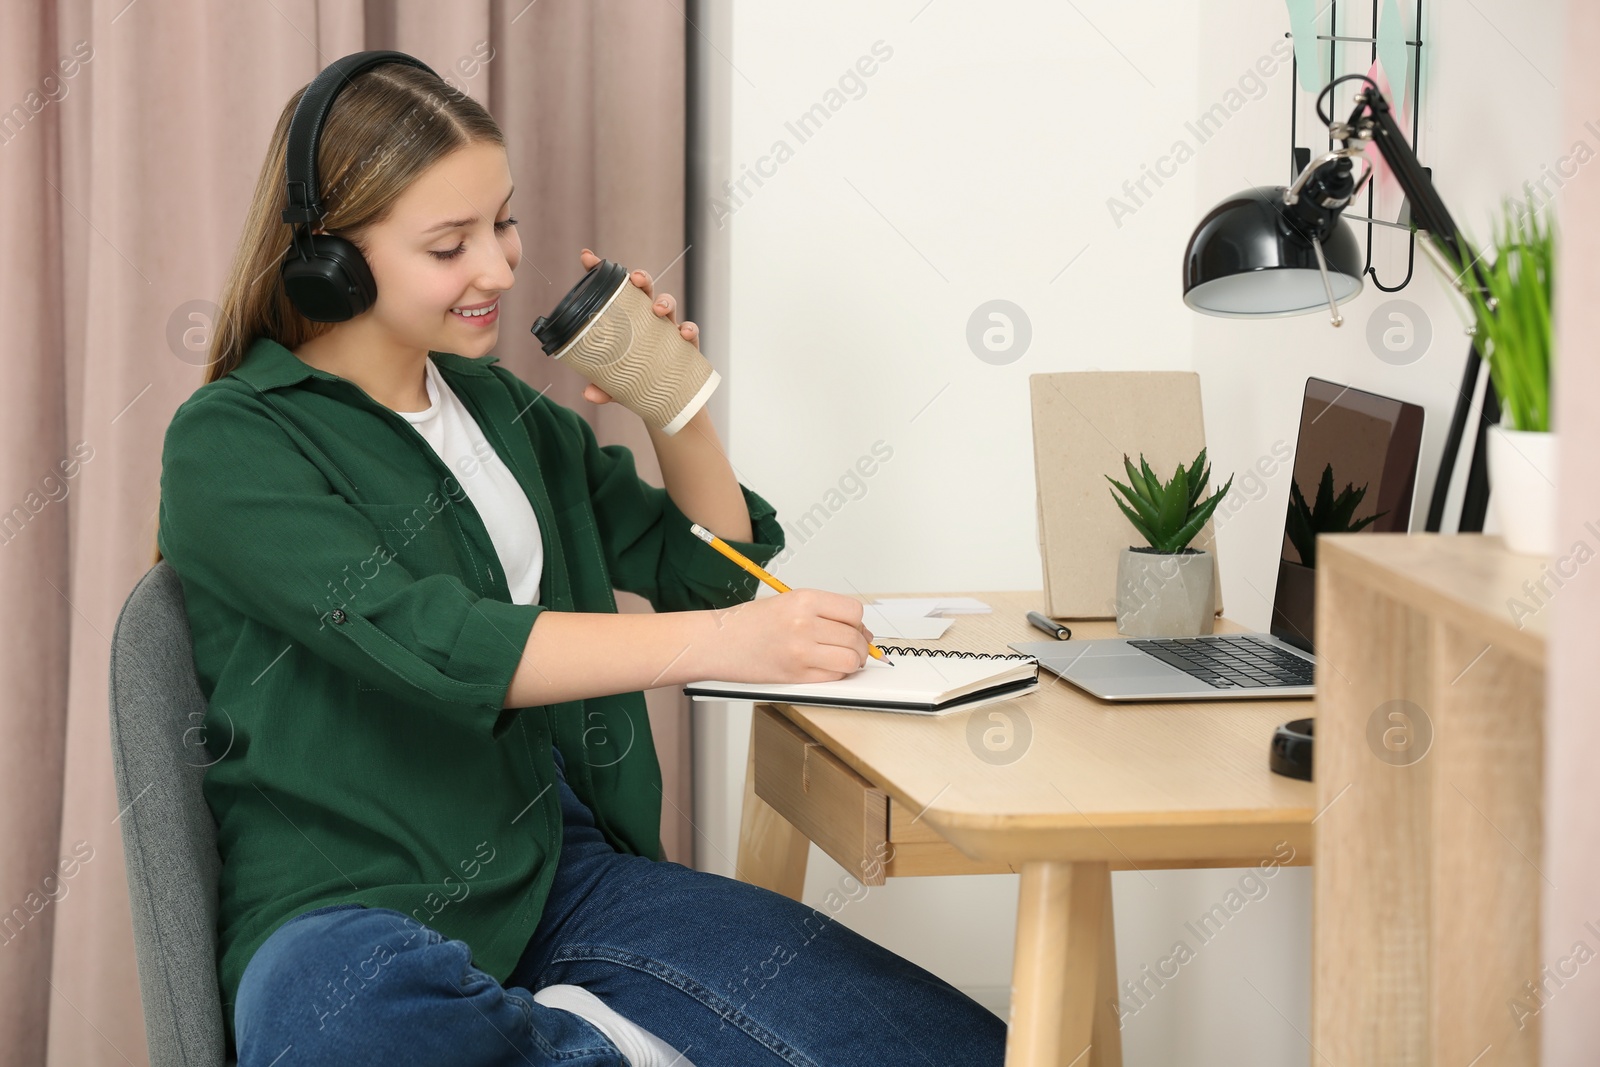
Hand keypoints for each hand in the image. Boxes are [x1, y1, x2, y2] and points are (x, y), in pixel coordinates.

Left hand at [577, 248, 700, 406]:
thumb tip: (589, 394)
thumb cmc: (637, 382)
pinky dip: (688, 329)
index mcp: (627, 319)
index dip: (601, 272)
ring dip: (664, 302)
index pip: (614, 291)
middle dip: (641, 278)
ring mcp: (668, 328)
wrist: (666, 400)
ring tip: (658, 309)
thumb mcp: (617, 386)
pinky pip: (690, 330)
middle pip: (645, 289)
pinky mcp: (687, 344)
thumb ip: (604, 388)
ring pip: (668, 304)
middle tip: (635, 279)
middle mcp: (647, 318)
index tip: (587, 258)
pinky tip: (683, 333)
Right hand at [701, 589, 877, 684]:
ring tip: (843, 659)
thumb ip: (822, 613)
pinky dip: (837, 674)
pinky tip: (826, 668)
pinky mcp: (796, 675)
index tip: (854, 628)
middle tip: (852, 647)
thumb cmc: (748, 623)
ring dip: (853, 661)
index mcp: (804, 600)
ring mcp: (801, 652)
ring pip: (850, 660)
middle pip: (855, 637)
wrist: (717, 642)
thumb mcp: (787, 603)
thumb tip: (859, 630)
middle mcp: (804, 624)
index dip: (858, 622)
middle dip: (859, 645)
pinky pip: (834, 677)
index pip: (853, 611)